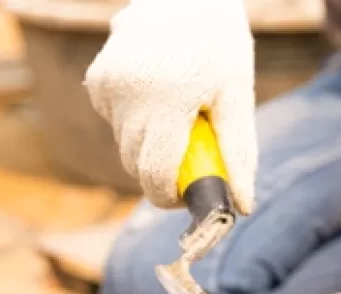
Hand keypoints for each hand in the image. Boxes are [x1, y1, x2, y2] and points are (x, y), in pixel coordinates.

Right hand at [83, 0, 257, 213]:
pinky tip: (156, 91)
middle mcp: (128, 95)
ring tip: (176, 110)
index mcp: (166, 101)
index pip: (154, 174)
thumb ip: (238, 152)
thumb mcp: (237, 94)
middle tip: (191, 151)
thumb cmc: (220, 40)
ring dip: (148, 142)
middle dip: (161, 170)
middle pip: (135, 164)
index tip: (188, 195)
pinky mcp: (98, 78)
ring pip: (124, 143)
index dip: (169, 196)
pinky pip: (115, 120)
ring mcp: (107, 85)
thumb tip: (242, 205)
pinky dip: (134, 118)